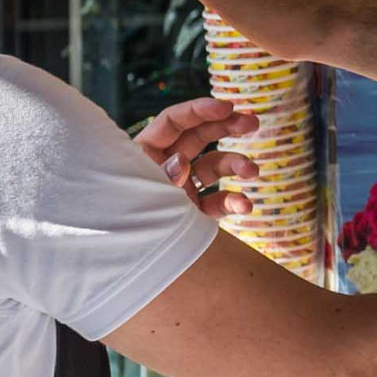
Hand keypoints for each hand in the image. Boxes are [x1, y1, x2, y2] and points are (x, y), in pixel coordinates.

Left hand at [135, 96, 262, 220]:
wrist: (126, 269)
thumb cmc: (123, 225)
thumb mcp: (141, 195)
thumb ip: (163, 176)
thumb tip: (182, 161)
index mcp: (145, 153)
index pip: (174, 121)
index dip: (200, 109)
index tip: (226, 106)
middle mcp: (167, 166)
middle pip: (200, 136)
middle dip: (228, 126)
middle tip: (253, 121)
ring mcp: (184, 189)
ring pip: (215, 166)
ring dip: (237, 163)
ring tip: (253, 171)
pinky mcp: (197, 213)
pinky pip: (220, 201)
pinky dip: (235, 201)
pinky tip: (246, 205)